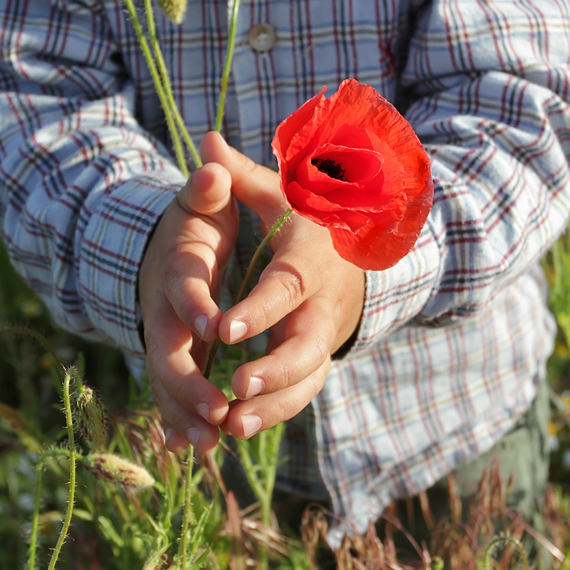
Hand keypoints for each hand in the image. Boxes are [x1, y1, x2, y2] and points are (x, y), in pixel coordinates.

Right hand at [138, 163, 237, 453]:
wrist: (161, 246)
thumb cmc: (193, 222)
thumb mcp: (201, 200)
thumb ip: (208, 186)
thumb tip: (213, 160)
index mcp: (178, 271)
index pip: (184, 289)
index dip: (197, 305)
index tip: (217, 327)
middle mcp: (165, 312)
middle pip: (167, 352)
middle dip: (188, 385)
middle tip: (215, 414)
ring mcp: (165, 340)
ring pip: (167, 383)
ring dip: (184, 414)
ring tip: (206, 446)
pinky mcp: (174, 360)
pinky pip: (172, 395)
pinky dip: (178, 421)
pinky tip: (187, 450)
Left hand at [199, 132, 365, 439]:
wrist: (362, 246)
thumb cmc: (310, 215)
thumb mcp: (282, 191)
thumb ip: (241, 175)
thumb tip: (206, 141)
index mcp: (309, 258)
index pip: (286, 287)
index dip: (258, 310)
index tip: (224, 329)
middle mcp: (322, 302)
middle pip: (307, 345)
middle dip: (274, 371)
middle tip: (235, 388)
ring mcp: (324, 334)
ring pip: (307, 379)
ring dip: (273, 405)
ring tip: (232, 425)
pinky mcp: (320, 356)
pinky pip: (304, 391)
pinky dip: (276, 412)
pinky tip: (240, 427)